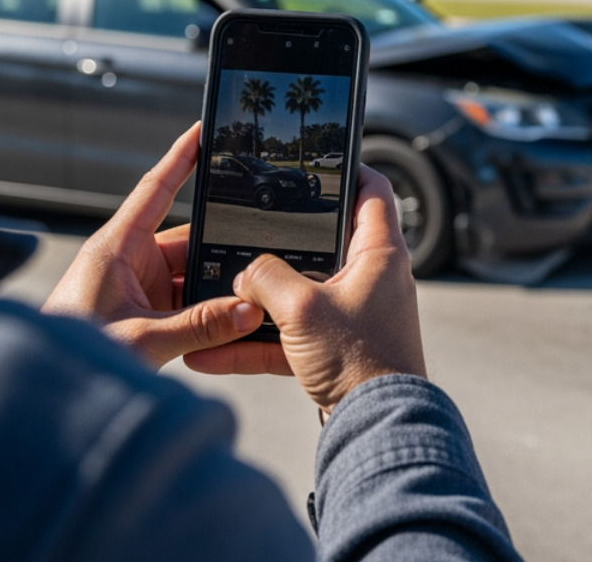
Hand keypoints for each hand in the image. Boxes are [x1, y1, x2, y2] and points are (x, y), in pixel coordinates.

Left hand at [42, 123, 272, 371]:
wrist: (45, 393)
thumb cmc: (74, 352)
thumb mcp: (143, 339)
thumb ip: (199, 326)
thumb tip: (247, 309)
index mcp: (116, 247)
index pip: (156, 189)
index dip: (181, 157)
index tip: (204, 131)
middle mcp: (127, 260)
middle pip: (186, 239)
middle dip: (219, 248)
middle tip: (257, 254)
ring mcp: (136, 285)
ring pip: (189, 273)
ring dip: (213, 286)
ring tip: (246, 297)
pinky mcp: (142, 311)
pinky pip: (184, 300)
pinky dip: (206, 309)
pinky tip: (228, 320)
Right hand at [189, 165, 426, 413]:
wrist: (374, 428)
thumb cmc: (360, 362)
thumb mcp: (301, 308)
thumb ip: (265, 278)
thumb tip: (243, 274)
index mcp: (379, 254)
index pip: (372, 190)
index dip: (348, 169)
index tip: (317, 163)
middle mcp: (371, 279)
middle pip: (325, 243)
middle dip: (280, 244)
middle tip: (246, 231)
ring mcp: (353, 315)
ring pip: (299, 295)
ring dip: (258, 302)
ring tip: (216, 300)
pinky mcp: (337, 349)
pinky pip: (291, 337)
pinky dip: (256, 344)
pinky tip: (212, 353)